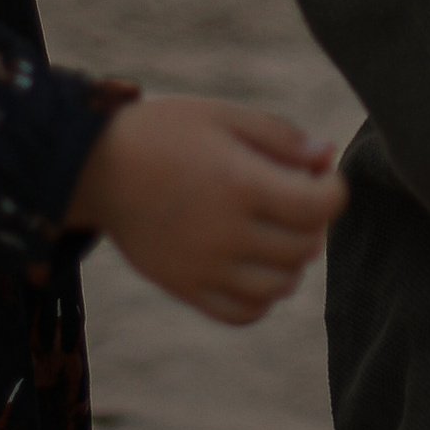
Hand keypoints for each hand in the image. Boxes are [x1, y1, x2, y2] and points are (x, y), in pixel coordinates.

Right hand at [64, 97, 344, 324]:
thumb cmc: (165, 134)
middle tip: (295, 198)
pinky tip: (255, 266)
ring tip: (275, 232)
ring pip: (280, 286)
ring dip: (291, 261)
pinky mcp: (186, 288)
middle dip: (312, 222)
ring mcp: (204, 268)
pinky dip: (263, 296)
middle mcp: (225, 233)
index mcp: (239, 184)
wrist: (96, 168)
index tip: (320, 176)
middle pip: (304, 248)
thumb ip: (281, 137)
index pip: (319, 207)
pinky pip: (244, 312)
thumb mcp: (224, 117)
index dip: (333, 190)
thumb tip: (327, 155)